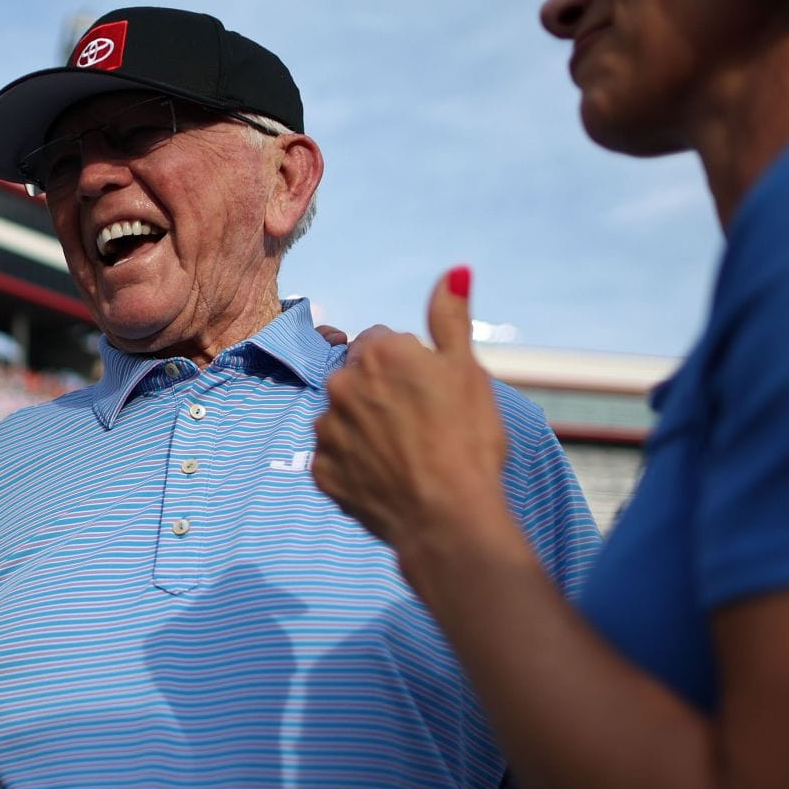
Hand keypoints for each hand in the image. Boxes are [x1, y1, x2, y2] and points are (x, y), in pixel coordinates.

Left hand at [313, 268, 518, 568]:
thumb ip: (450, 318)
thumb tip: (453, 270)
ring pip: (344, 418)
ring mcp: (326, 430)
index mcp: (378, 353)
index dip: (410, 368)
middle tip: (421, 426)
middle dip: (383, 395)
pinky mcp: (320, 471)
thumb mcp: (468, 370)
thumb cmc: (467, 440)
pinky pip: (336, 460)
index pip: (383, 344)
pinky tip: (387, 479)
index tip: (430, 394)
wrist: (448, 517)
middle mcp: (341, 385)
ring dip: (365, 430)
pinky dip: (356, 467)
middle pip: (360, 379)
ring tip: (405, 456)